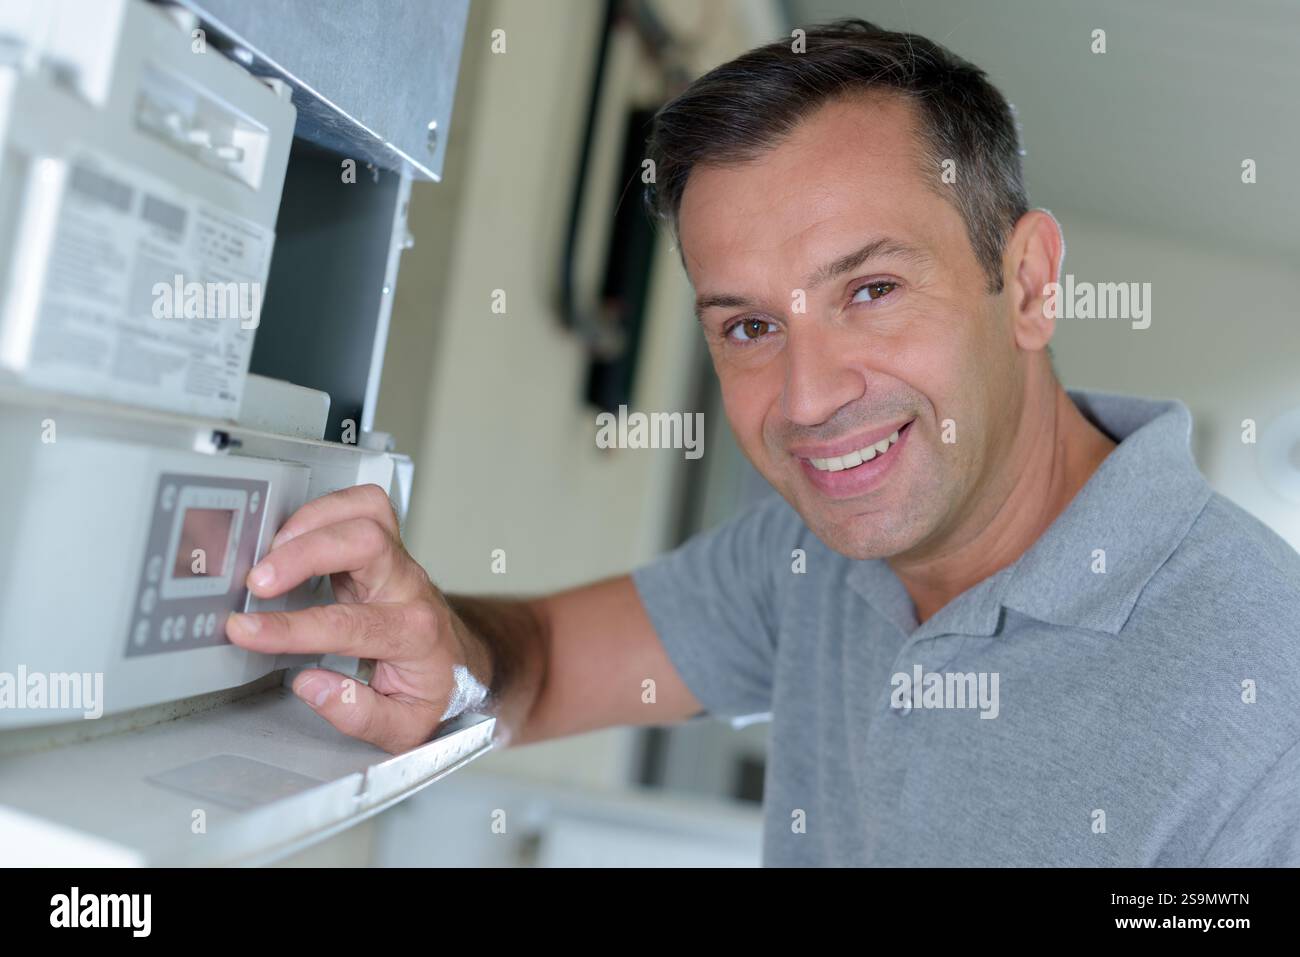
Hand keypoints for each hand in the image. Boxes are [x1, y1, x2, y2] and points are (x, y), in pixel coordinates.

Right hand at [224, 484, 490, 752]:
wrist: (467, 665)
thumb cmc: (435, 692)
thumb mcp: (404, 728)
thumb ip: (357, 714)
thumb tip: (311, 685)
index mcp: (413, 634)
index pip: (346, 624)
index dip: (290, 628)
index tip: (247, 630)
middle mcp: (409, 588)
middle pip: (366, 542)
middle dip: (303, 554)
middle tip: (258, 580)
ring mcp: (400, 562)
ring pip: (368, 510)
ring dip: (313, 520)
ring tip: (271, 550)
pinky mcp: (388, 547)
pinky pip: (364, 506)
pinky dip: (326, 508)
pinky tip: (296, 533)